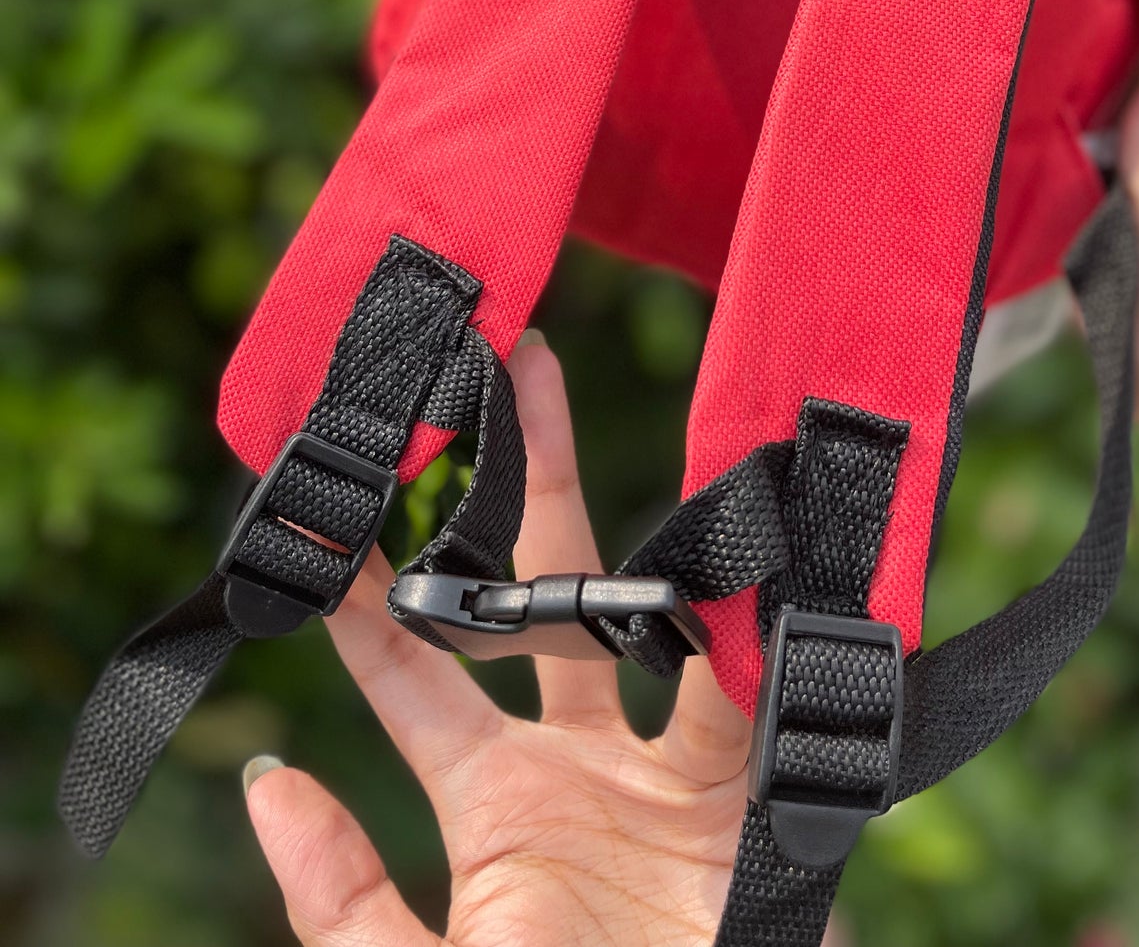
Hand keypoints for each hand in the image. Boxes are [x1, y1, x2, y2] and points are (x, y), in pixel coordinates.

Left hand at [242, 336, 787, 946]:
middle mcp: (585, 765)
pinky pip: (754, 683)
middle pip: (548, 592)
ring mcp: (674, 769)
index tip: (342, 502)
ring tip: (634, 420)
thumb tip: (267, 781)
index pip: (422, 672)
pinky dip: (752, 614)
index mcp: (498, 805)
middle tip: (508, 361)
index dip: (377, 593)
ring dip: (642, 507)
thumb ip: (343, 901)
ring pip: (656, 608)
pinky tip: (740, 528)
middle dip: (526, 482)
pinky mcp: (755, 790)